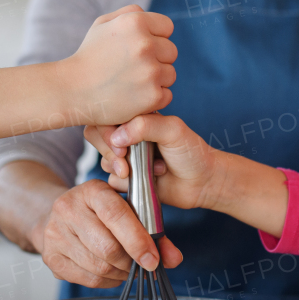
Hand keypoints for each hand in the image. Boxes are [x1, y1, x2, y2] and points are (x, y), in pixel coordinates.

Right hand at [36, 180, 182, 287]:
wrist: (60, 216)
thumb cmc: (102, 212)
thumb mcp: (127, 209)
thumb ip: (154, 231)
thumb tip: (174, 259)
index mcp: (91, 190)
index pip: (115, 215)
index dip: (137, 240)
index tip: (154, 260)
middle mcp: (68, 208)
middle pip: (107, 247)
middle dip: (131, 262)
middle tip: (144, 266)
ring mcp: (55, 234)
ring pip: (99, 267)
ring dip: (122, 274)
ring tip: (130, 268)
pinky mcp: (51, 258)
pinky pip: (88, 279)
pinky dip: (109, 282)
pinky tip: (114, 273)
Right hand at [58, 6, 176, 125]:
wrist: (71, 90)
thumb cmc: (89, 56)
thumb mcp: (103, 24)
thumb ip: (131, 13)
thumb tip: (151, 16)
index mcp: (135, 22)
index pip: (167, 27)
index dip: (155, 37)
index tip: (138, 49)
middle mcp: (145, 44)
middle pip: (171, 51)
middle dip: (156, 59)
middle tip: (133, 68)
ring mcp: (150, 71)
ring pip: (170, 74)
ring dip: (156, 79)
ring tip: (131, 82)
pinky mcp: (152, 96)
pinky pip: (167, 95)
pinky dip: (153, 98)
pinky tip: (134, 97)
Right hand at [84, 113, 221, 211]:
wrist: (203, 182)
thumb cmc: (191, 151)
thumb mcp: (172, 129)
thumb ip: (145, 125)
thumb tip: (115, 138)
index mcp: (136, 117)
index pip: (105, 116)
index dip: (106, 132)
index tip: (121, 147)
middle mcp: (127, 136)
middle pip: (96, 137)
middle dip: (109, 152)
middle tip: (126, 161)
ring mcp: (126, 158)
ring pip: (104, 161)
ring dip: (126, 168)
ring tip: (154, 169)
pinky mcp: (128, 180)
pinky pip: (112, 181)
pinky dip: (128, 183)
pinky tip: (149, 180)